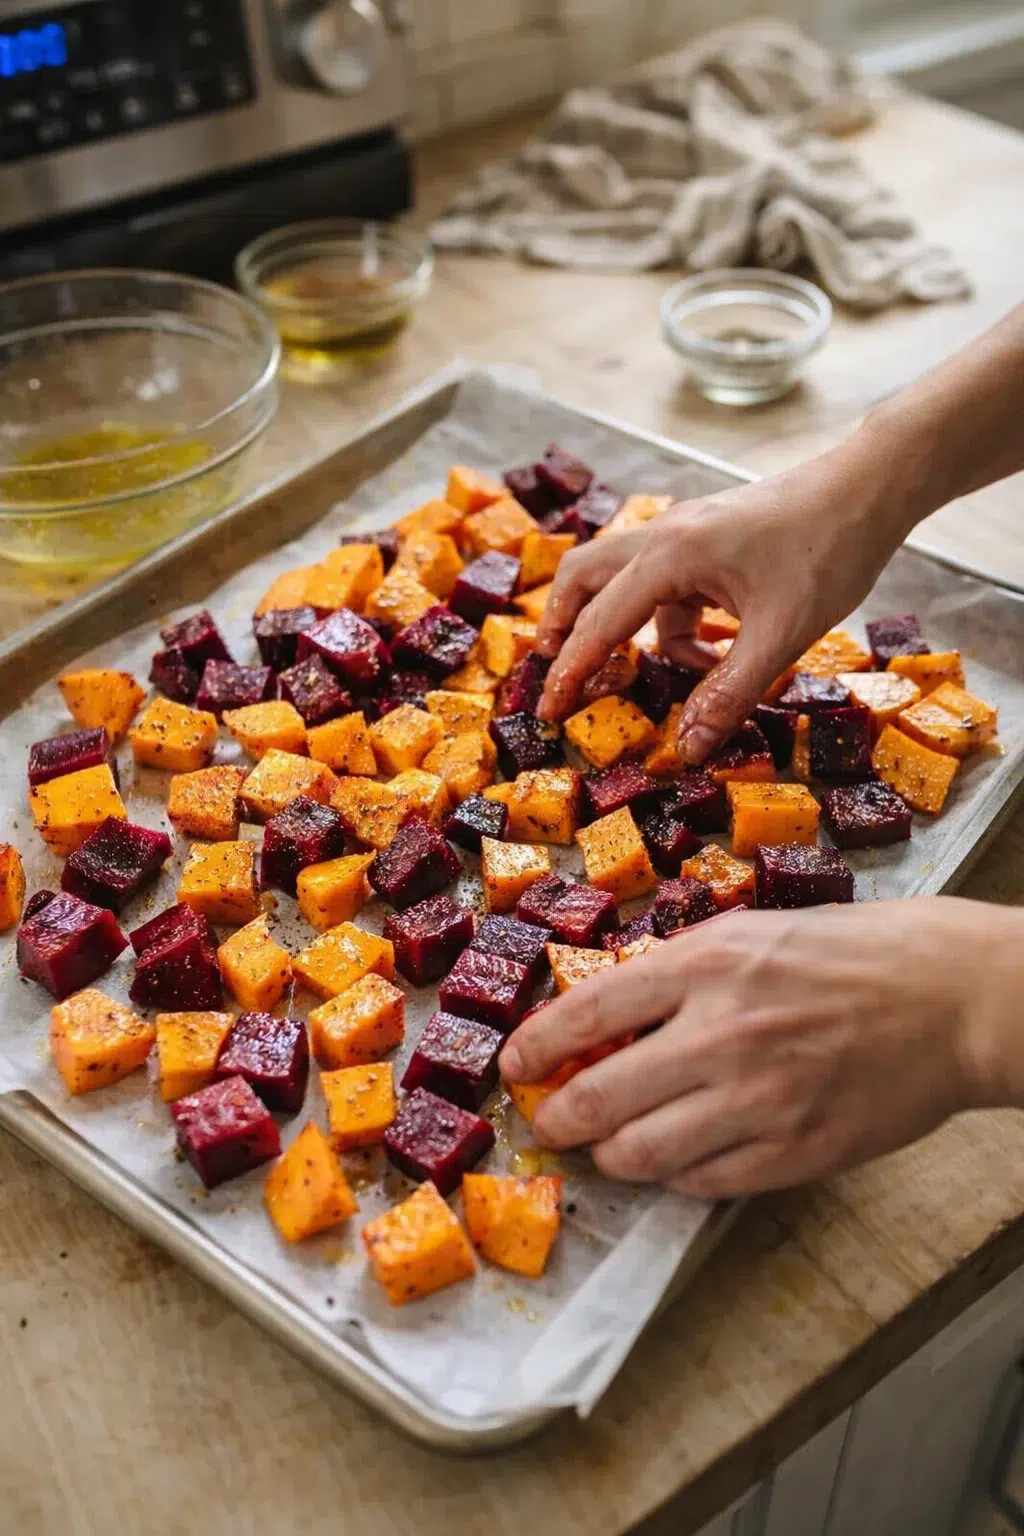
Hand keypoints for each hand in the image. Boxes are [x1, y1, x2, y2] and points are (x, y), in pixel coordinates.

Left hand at [499, 900, 1015, 1197]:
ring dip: (612, 1155)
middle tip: (551, 1121)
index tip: (516, 1066)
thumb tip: (606, 1014)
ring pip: (640, 1155)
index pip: (586, 1013)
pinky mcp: (797, 1151)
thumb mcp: (751, 931)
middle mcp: (721, 1033)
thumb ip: (677, 971)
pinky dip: (678, 1176)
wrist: (952, 998)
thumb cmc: (852, 953)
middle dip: (557, 1118)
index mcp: (706, 964)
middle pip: (596, 1098)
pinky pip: (704, 1184)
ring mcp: (760, 1099)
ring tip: (612, 1146)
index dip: (535, 1047)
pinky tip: (680, 1158)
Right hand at [535, 429, 917, 762]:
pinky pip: (668, 587)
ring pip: (621, 579)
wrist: (869, 489)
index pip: (600, 622)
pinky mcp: (707, 539)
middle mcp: (664, 536)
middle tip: (557, 679)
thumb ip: (729, 693)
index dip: (571, 672)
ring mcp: (684, 533)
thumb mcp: (781, 635)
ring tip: (628, 673)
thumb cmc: (829, 550)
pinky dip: (674, 624)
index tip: (547, 711)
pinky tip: (711, 654)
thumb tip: (688, 746)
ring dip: (620, 627)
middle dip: (564, 630)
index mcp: (670, 555)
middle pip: (583, 580)